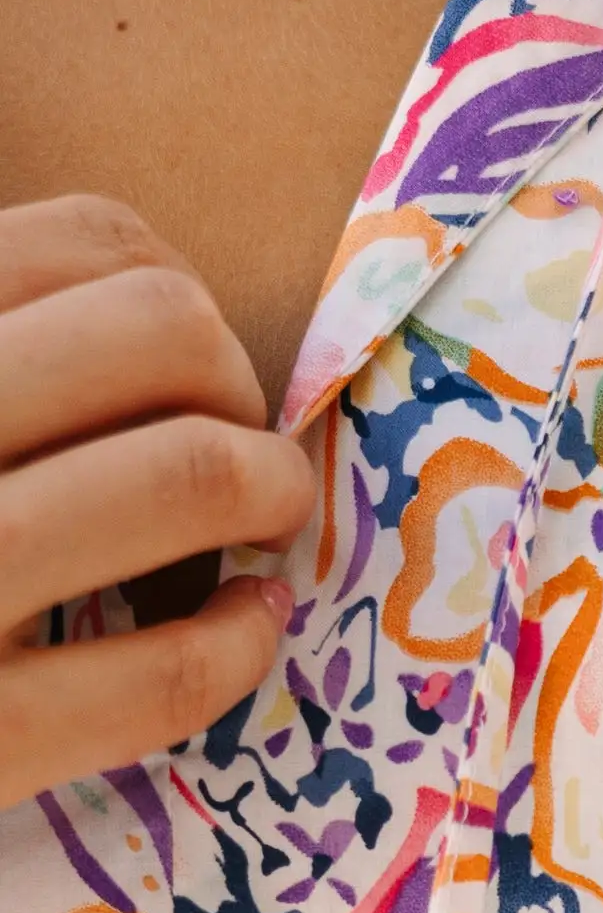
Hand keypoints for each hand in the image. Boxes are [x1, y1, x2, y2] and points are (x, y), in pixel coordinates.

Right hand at [0, 196, 315, 811]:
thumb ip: (10, 357)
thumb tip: (169, 320)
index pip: (91, 242)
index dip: (184, 300)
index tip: (189, 372)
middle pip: (164, 331)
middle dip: (238, 386)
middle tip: (239, 451)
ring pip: (188, 473)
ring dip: (267, 491)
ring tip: (262, 525)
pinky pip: (168, 669)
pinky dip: (245, 639)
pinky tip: (245, 626)